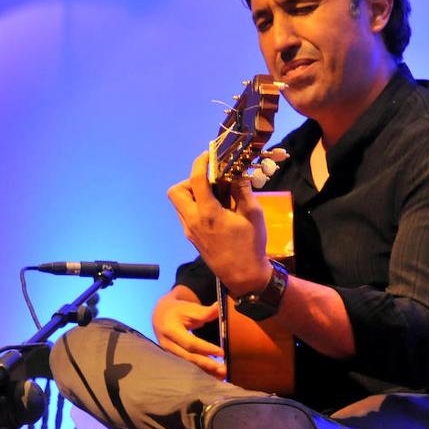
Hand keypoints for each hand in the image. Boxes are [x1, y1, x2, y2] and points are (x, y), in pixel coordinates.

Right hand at [152, 291, 225, 378]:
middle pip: (188, 357)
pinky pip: (187, 365)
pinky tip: (213, 375)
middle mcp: (167, 343)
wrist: (160, 316)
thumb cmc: (177, 311)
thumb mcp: (189, 308)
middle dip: (206, 364)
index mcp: (170, 330)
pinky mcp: (173, 357)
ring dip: (205, 371)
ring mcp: (168, 352)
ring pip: (188, 364)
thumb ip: (204, 312)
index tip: (221, 353)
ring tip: (221, 376)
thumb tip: (219, 307)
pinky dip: (201, 371)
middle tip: (223, 370)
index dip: (206, 348)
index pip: (189, 343)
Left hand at [168, 152, 270, 293]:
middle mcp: (192, 221)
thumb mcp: (252, 214)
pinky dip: (196, 204)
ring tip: (217, 194)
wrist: (243, 275)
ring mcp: (189, 230)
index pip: (196, 180)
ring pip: (179, 203)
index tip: (210, 154)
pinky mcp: (191, 236)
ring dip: (193, 192)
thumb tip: (236, 171)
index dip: (201, 162)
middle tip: (211, 180)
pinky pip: (186, 213)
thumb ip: (241, 190)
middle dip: (190, 180)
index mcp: (208, 214)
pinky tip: (217, 207)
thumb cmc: (251, 245)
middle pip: (175, 191)